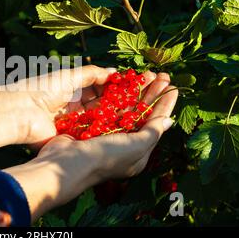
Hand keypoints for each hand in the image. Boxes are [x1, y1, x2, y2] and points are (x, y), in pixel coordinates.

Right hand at [6, 73, 177, 220]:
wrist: (66, 163)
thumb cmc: (105, 157)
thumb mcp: (136, 147)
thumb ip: (152, 132)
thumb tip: (168, 121)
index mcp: (137, 153)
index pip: (156, 124)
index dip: (164, 104)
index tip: (172, 87)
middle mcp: (123, 144)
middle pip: (142, 114)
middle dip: (152, 94)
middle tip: (161, 75)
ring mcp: (106, 134)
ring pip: (126, 107)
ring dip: (136, 91)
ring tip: (146, 74)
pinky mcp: (91, 126)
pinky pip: (108, 107)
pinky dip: (116, 95)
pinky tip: (122, 83)